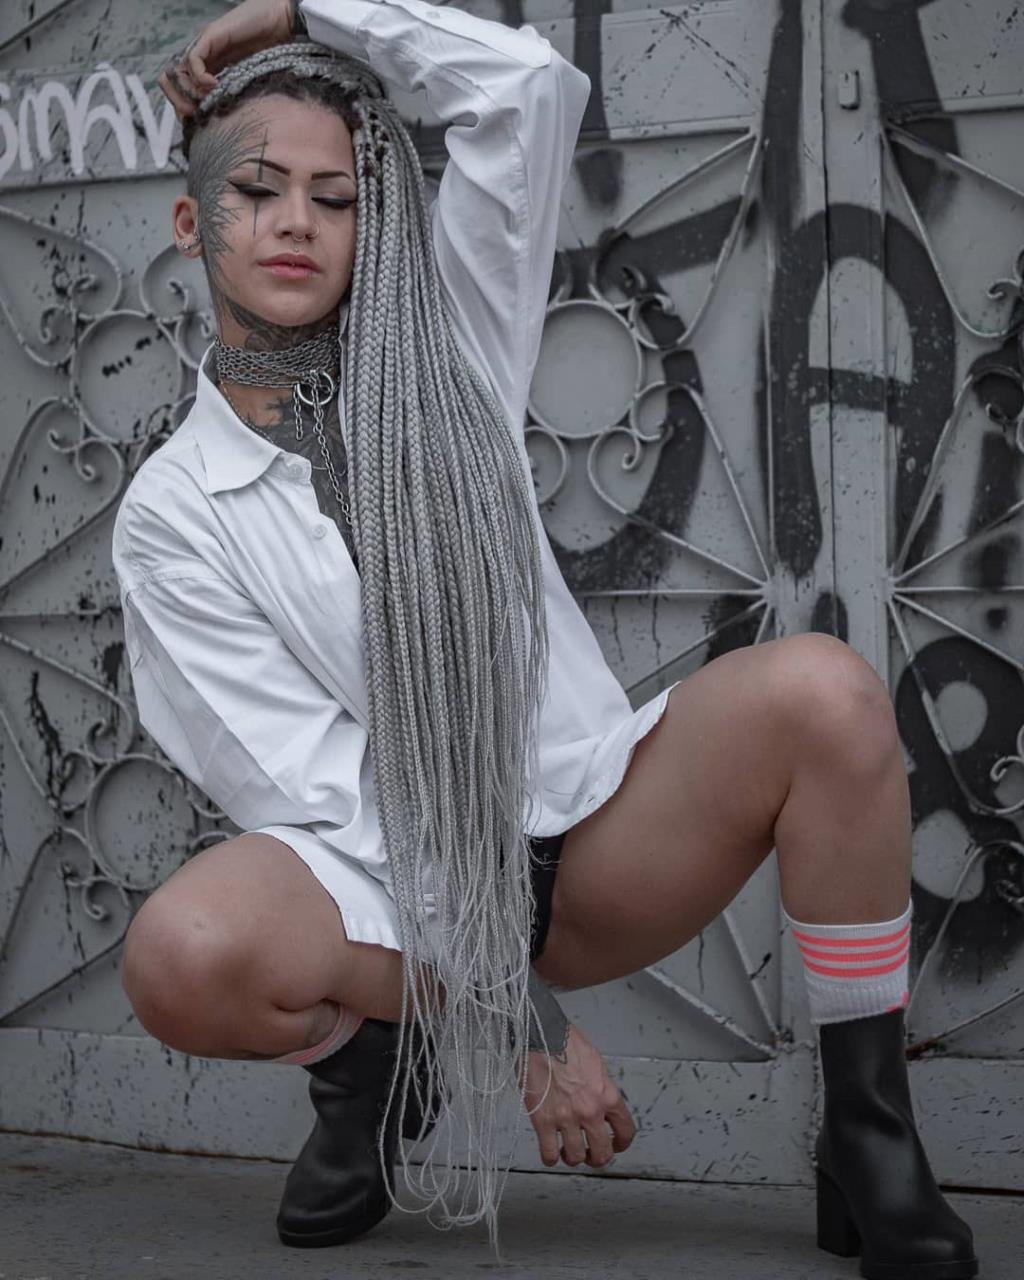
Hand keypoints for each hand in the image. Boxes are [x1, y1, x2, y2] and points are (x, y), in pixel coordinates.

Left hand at [158, 0, 295, 119]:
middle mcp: (203, 54)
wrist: (282, 21)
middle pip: (174, 77)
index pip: (183, 84)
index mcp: (210, 65)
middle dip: (179, 99)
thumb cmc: (272, 49)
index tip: (194, 119)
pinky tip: (213, 85)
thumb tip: (225, 122)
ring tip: (204, 100)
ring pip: (179, 69)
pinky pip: (194, 59)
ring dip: (188, 90)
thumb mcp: (248, 80)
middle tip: (193, 113)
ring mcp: (205, 44)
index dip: (182, 102)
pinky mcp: (212, 36)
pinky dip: (199, 76)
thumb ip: (234, 93)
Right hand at [522, 1023, 635, 1168]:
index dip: (621, 1143)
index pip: (625, 1130)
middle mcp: (590, 1110)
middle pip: (602, 1152)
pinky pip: (549, 1154)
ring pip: (575, 1157)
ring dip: (572, 1157)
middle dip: (597, 1157)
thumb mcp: (596, 1063)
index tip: (616, 1145)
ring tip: (567, 1151)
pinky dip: (550, 1157)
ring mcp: (566, 1118)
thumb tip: (602, 1106)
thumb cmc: (565, 1042)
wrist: (540, 1034)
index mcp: (607, 1095)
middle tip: (590, 1154)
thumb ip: (601, 1089)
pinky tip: (550, 1150)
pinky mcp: (543, 1121)